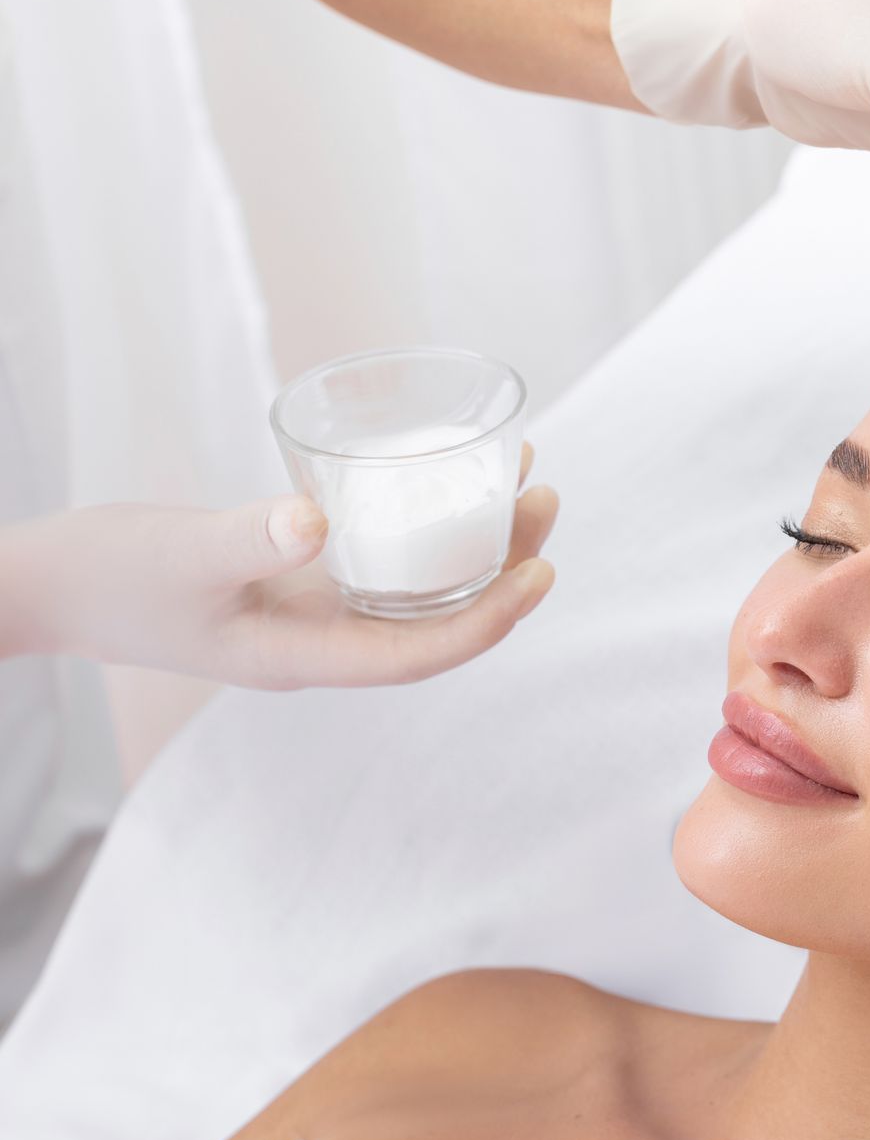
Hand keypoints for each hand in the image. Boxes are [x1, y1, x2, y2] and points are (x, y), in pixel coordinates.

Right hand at [1, 444, 558, 688]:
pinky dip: (423, 526)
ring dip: (474, 544)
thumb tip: (318, 524)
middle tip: (546, 499)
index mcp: (304, 657)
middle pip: (437, 617)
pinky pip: (383, 560)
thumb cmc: (110, 574)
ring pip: (417, 587)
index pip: (420, 654)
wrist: (54, 584)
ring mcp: (312, 613)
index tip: (541, 572)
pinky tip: (443, 483)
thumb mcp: (182, 553)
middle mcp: (322, 642)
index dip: (490, 621)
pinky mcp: (299, 579)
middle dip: (502, 570)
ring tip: (522, 482)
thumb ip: (247, 539)